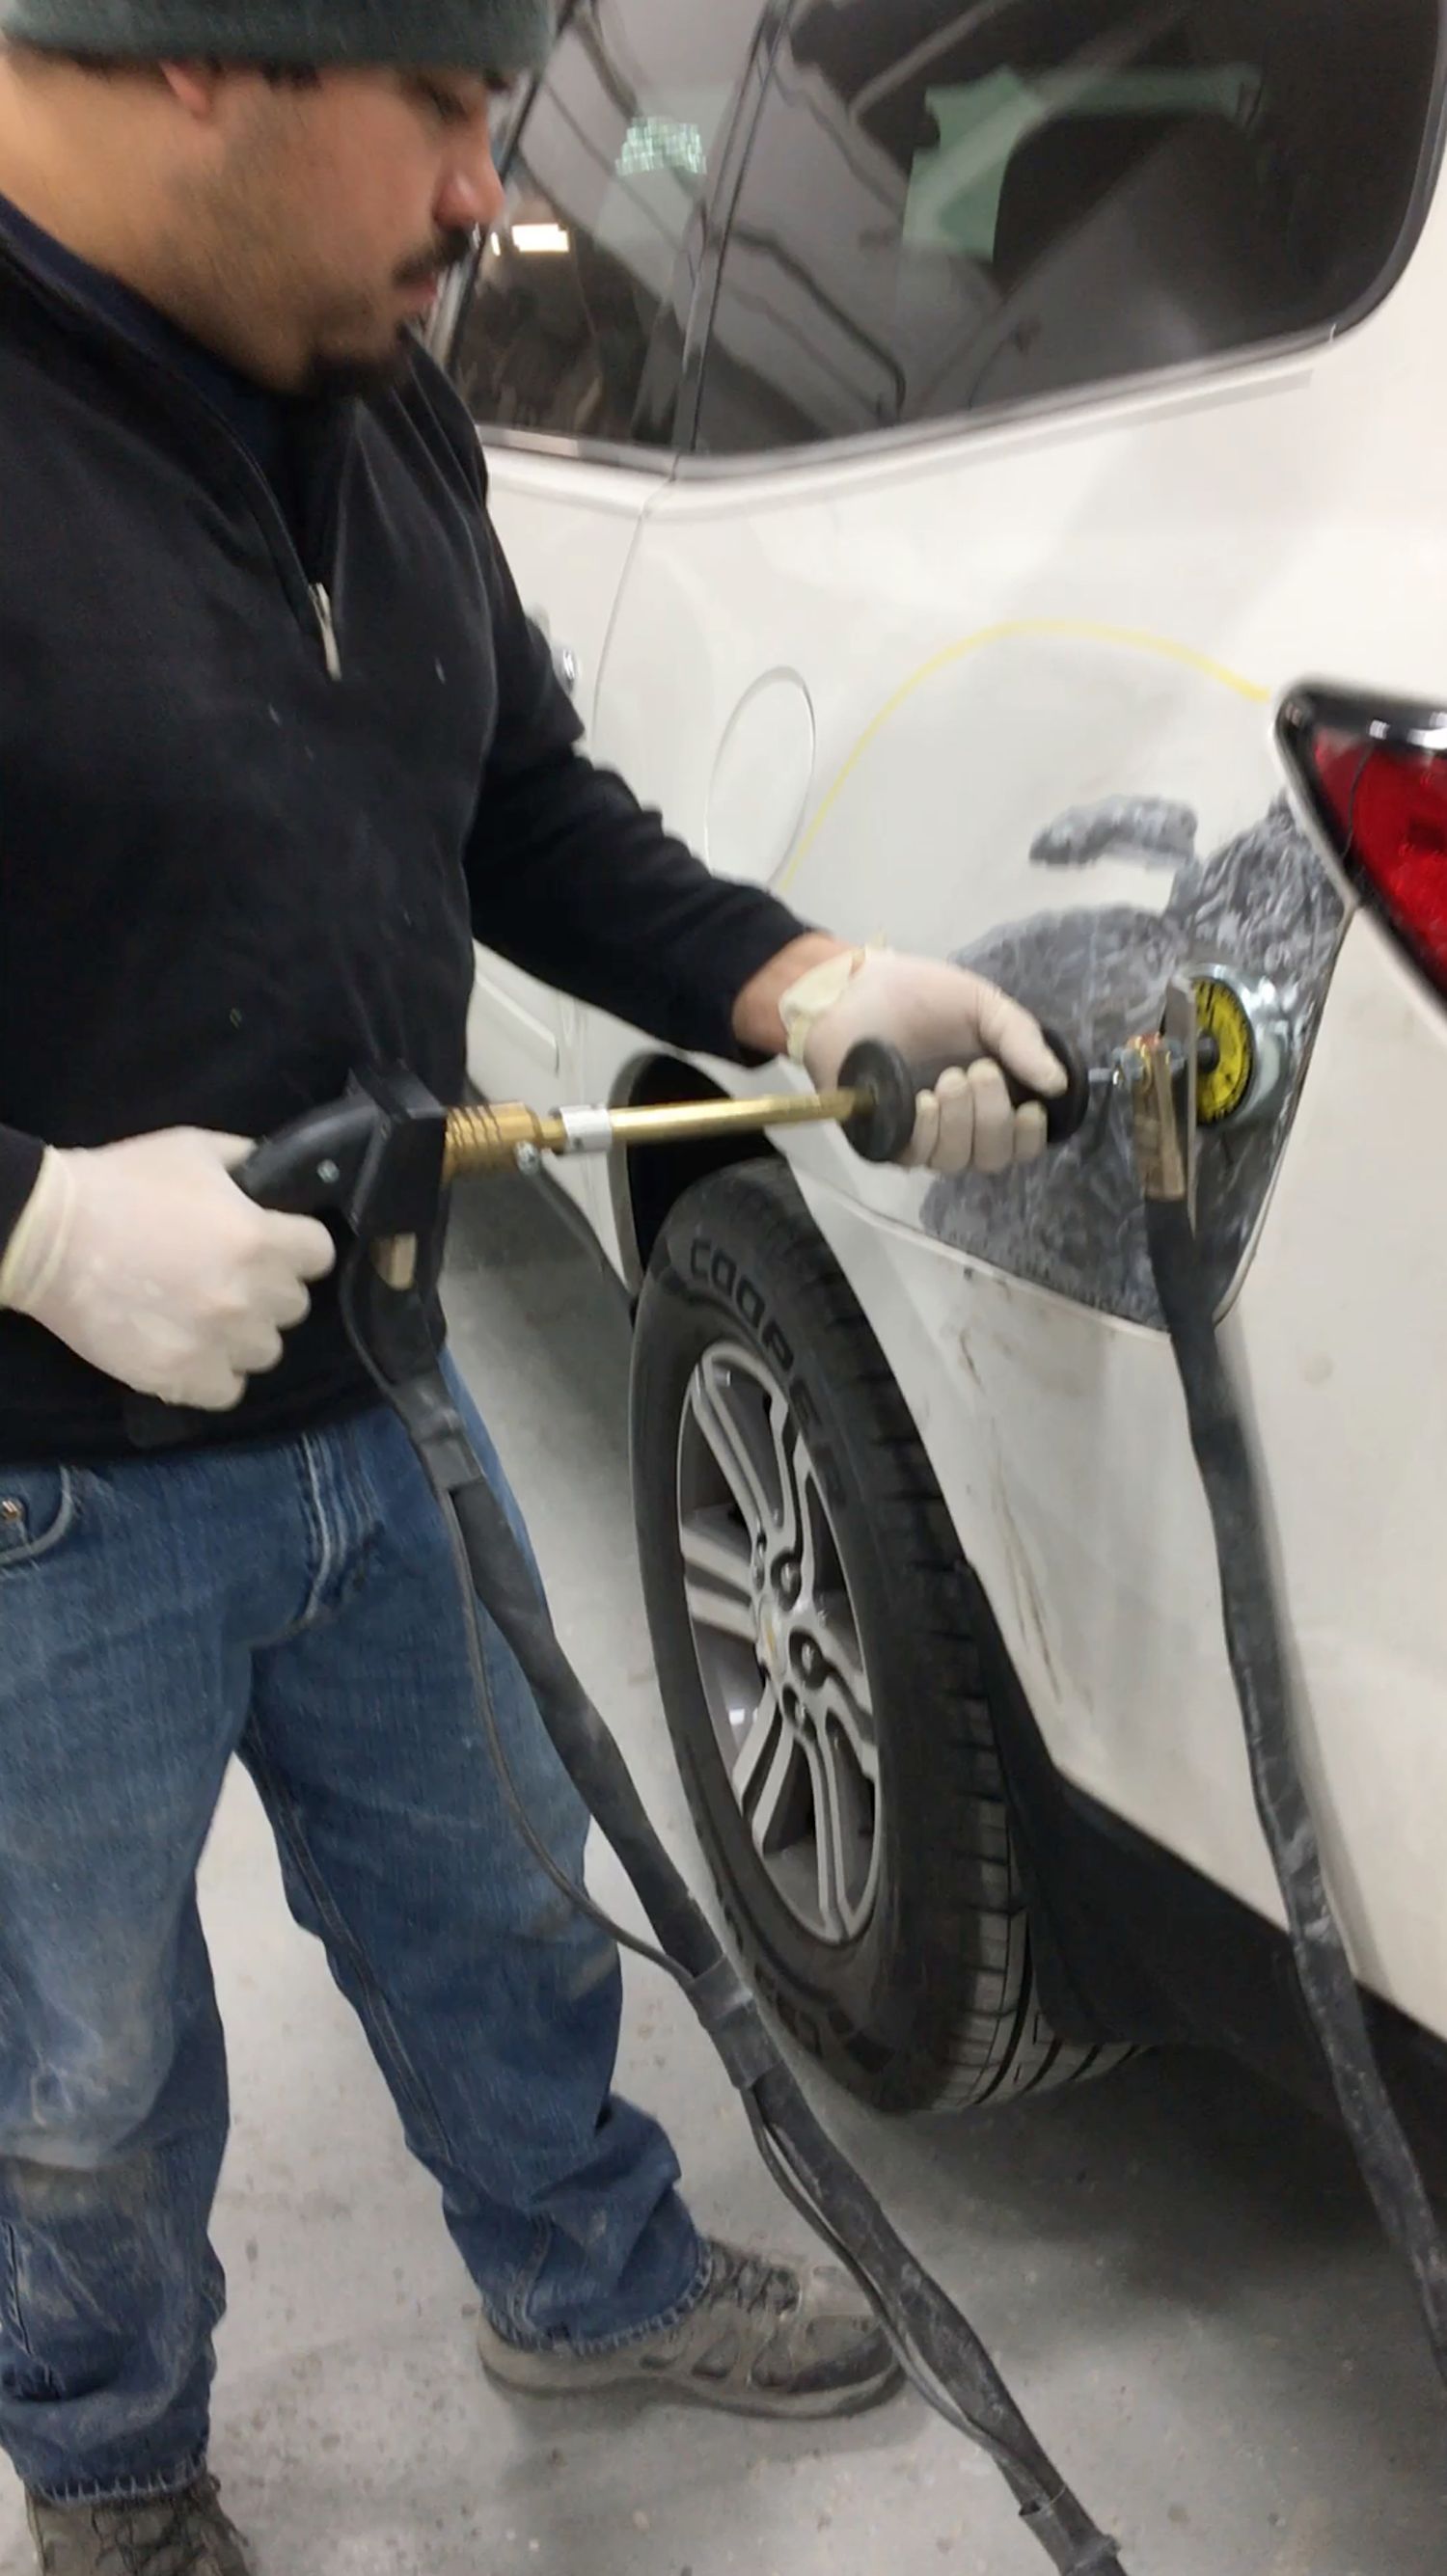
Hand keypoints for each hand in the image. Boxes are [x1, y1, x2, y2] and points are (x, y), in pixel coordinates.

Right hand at [0, 1130, 335, 1409]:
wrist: (49, 1235)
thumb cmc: (122, 1184)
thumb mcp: (195, 1150)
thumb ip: (250, 1164)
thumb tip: (280, 1178)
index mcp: (259, 1238)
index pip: (320, 1255)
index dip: (297, 1245)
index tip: (273, 1242)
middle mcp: (247, 1296)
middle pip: (294, 1306)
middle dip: (267, 1289)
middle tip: (227, 1275)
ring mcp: (215, 1342)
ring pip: (265, 1351)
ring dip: (242, 1334)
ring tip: (205, 1315)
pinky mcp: (179, 1377)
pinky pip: (228, 1390)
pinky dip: (214, 1374)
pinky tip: (191, 1349)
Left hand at [786, 950, 1066, 1176]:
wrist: (853, 987)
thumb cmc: (918, 996)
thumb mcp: (982, 1005)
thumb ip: (1021, 1040)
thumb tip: (1059, 1084)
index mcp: (991, 1093)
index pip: (1022, 1142)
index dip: (1031, 1137)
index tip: (1031, 1109)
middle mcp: (961, 1122)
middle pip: (995, 1157)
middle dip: (994, 1119)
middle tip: (977, 1072)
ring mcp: (923, 1133)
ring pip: (957, 1160)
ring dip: (961, 1123)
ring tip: (946, 1079)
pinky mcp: (886, 1137)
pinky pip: (917, 1155)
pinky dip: (927, 1131)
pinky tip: (922, 1102)